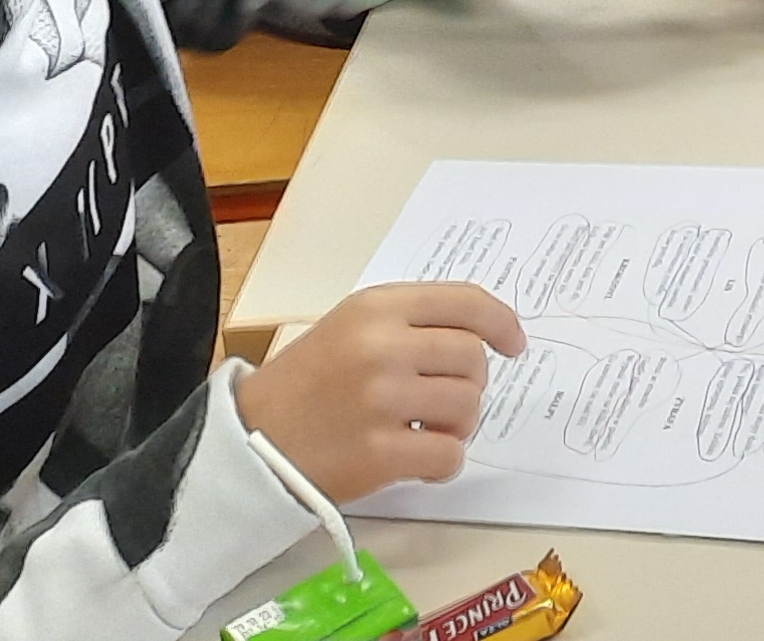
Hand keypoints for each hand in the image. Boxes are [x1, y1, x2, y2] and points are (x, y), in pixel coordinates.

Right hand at [234, 281, 525, 498]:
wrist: (249, 441)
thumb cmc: (306, 384)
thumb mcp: (350, 328)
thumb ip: (409, 323)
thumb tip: (482, 334)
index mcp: (375, 308)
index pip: (465, 302)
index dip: (501, 322)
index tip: (514, 343)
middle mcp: (381, 346)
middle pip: (473, 357)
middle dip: (470, 383)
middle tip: (441, 401)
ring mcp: (381, 399)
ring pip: (468, 406)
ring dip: (458, 425)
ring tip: (426, 430)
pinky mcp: (379, 452)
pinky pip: (449, 454)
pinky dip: (442, 462)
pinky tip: (416, 459)